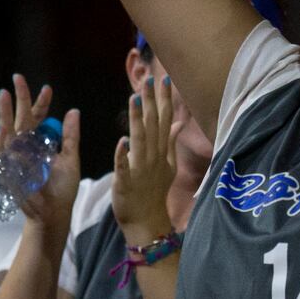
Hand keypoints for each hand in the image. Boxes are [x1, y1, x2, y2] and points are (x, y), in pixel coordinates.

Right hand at [0, 75, 79, 227]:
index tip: (47, 88)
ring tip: (5, 95)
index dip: (41, 103)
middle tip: (18, 78)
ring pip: (8, 132)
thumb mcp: (71, 159)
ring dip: (6, 114)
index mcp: (41, 143)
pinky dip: (4, 142)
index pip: (38, 118)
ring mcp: (15, 158)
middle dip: (19, 99)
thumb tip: (73, 111)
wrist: (53, 213)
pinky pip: (4, 154)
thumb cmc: (61, 188)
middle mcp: (26, 148)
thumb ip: (71, 136)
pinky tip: (4, 127)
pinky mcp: (9, 170)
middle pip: (21, 119)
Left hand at [112, 72, 178, 245]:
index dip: (164, 100)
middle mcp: (153, 156)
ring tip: (134, 100)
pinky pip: (124, 166)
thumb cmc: (153, 190)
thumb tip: (177, 121)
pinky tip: (122, 142)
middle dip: (151, 102)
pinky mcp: (126, 182)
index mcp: (161, 150)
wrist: (147, 219)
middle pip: (152, 125)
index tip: (164, 79)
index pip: (164, 120)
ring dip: (137, 120)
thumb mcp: (167, 165)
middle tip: (149, 80)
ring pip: (139, 140)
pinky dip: (123, 155)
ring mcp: (141, 168)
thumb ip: (170, 141)